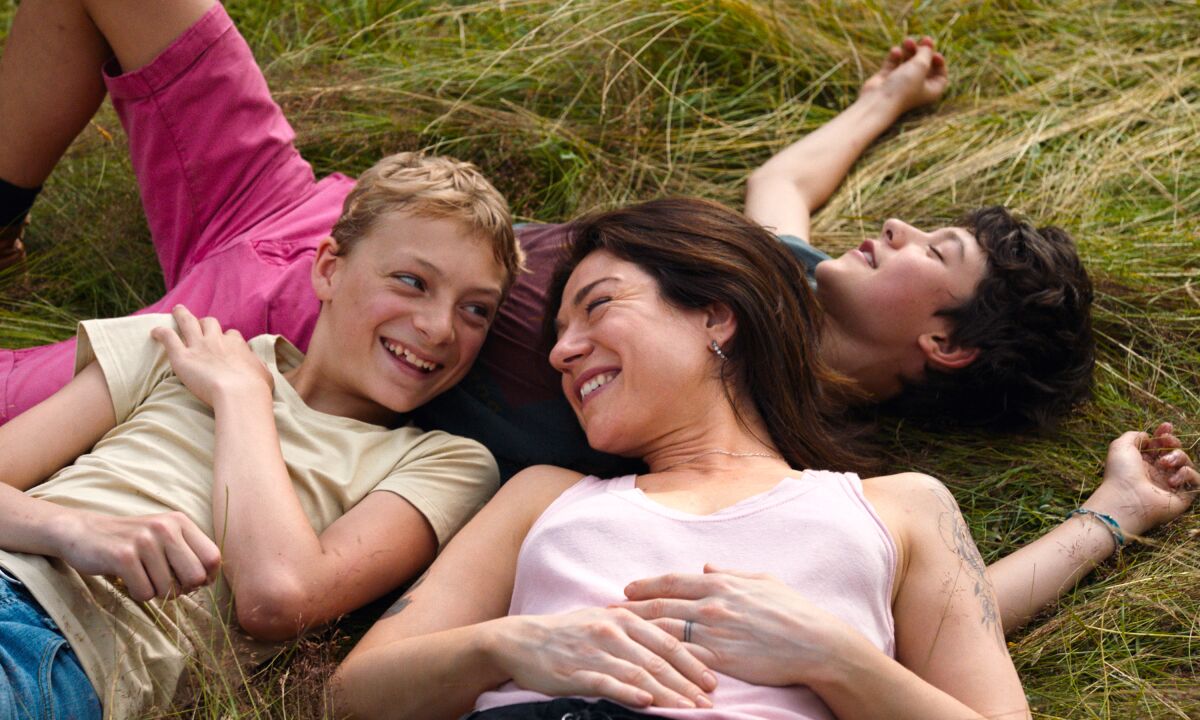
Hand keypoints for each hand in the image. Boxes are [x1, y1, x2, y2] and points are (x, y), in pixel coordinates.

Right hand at [51, 509, 220, 601]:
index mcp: (180, 521)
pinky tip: (127, 579)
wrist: (81, 531)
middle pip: (196, 577)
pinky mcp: (123, 557)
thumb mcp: (163, 536)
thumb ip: (188, 552)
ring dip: (156, 592)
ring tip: (142, 577)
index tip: (190, 581)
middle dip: (182, 589)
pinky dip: (137, 593)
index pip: (213, 557)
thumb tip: (209, 579)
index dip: (206, 577)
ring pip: (169, 590)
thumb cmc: (130, 541)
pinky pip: (145, 593)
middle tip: (163, 583)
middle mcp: (165, 528)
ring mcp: (144, 541)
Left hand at [150, 306, 272, 407]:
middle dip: (205, 323)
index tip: (225, 344)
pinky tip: (154, 332)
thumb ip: (259, 367)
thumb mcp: (265, 375)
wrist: (240, 394)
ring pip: (188, 322)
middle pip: (210, 323)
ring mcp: (199, 346)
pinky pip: (168, 338)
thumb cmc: (255, 388)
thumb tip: (259, 367)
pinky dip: (160, 332)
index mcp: (237, 345)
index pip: (231, 335)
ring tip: (177, 310)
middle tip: (201, 324)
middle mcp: (217, 340)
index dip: (227, 338)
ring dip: (181, 315)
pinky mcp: (182, 356)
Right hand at [486, 608, 715, 709]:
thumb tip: (672, 645)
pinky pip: (608, 684)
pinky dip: (629, 693)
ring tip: (688, 711)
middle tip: (708, 703)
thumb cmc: (568, 632)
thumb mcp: (605, 620)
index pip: (667, 641)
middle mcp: (613, 631)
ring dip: (667, 695)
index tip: (712, 681)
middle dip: (687, 684)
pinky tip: (647, 703)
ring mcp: (596, 652)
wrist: (523, 641)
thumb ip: (636, 631)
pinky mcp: (578, 672)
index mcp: (624, 617)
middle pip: (658, 661)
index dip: (693, 661)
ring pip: (640, 674)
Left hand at [620, 565, 861, 686]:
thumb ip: (731, 573)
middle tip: (606, 610)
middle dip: (631, 607)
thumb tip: (706, 566)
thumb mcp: (763, 581)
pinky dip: (658, 655)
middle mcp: (712, 603)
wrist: (816, 643)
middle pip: (660, 604)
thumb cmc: (795, 612)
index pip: (673, 582)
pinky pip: (680, 655)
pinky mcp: (718, 656)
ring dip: (637, 631)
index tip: (626, 588)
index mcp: (722, 583)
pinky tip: (642, 659)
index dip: (646, 585)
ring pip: (664, 628)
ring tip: (616, 634)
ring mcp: (713, 630)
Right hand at [859, 36, 947, 115]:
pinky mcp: (887, 79)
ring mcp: (901, 83)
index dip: (939, 62)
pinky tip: (895, 52)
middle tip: (924, 39)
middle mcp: (917, 87)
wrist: (878, 101)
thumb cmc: (904, 87)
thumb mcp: (921, 66)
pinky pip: (894, 63)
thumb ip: (926, 53)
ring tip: (907, 41)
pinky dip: (896, 56)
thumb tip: (927, 45)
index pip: (940, 74)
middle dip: (924, 51)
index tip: (934, 54)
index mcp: (931, 90)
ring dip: (909, 49)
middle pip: (924, 65)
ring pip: (909, 62)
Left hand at [1082, 423, 1197, 536]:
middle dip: (1173, 442)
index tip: (1166, 426)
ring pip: (1186, 462)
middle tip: (1166, 442)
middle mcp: (1157, 473)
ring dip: (1178, 457)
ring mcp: (1170, 484)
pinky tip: (1171, 480)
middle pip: (1175, 451)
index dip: (1164, 434)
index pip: (1159, 445)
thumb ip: (1134, 436)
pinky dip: (1187, 474)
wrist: (1127, 499)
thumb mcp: (1120, 446)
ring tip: (1164, 464)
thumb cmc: (1121, 472)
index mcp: (1143, 462)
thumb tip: (1148, 436)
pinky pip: (1195, 479)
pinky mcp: (1182, 496)